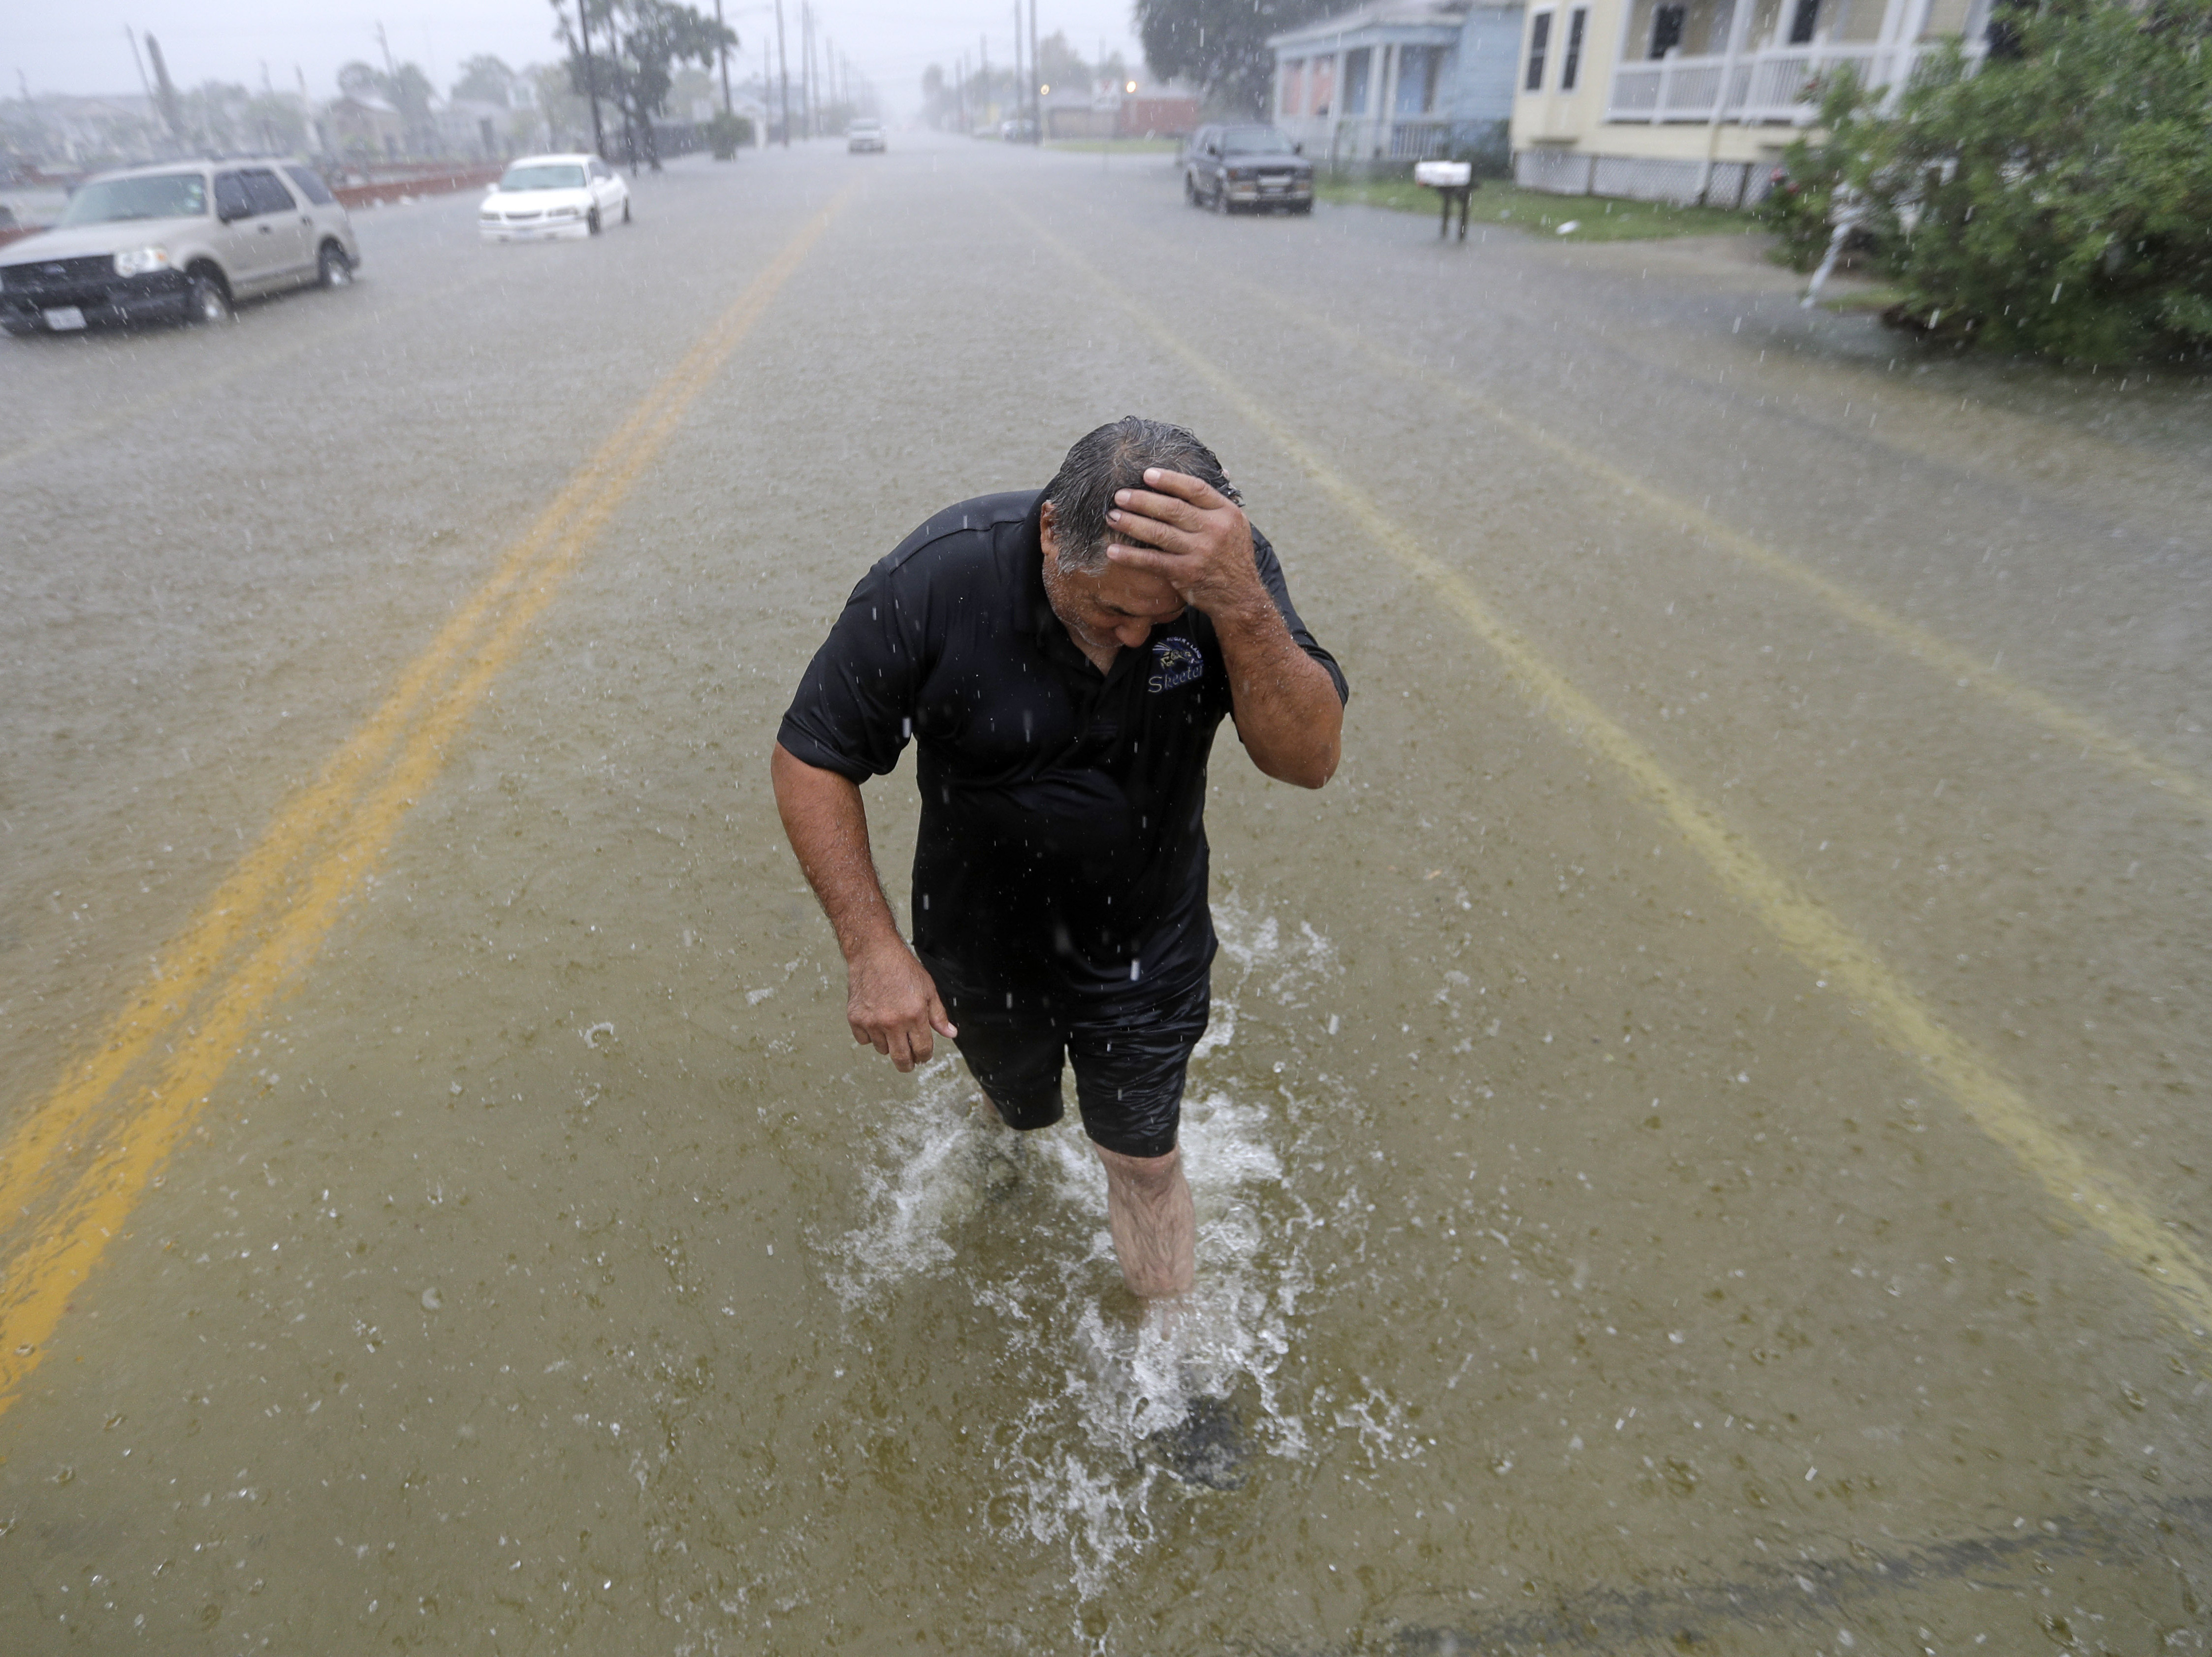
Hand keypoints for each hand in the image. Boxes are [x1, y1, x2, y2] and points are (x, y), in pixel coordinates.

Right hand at [846, 940, 955, 1071]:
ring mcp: (872, 1022)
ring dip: (889, 1045)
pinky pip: (864, 1040)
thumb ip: (939, 1016)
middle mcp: (892, 1022)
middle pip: (901, 1058)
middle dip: (908, 1064)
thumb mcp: (928, 990)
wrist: (874, 953)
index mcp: (915, 1015)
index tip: (923, 1056)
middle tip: (909, 1063)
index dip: (924, 1056)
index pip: (922, 1050)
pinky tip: (876, 1023)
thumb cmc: (903, 969)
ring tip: (892, 1031)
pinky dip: (871, 1036)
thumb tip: (951, 1034)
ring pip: (882, 1049)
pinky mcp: (855, 1019)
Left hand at [1103, 469, 1267, 618]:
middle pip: (1173, 509)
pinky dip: (1131, 556)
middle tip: (1120, 495)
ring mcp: (1200, 552)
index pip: (1195, 489)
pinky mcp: (1186, 573)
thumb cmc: (1232, 555)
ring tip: (1112, 516)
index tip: (1146, 474)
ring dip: (1132, 523)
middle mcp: (1214, 530)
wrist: (1240, 596)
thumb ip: (1217, 503)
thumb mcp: (1235, 524)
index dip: (1170, 480)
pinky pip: (1153, 561)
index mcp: (1227, 512)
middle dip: (1142, 500)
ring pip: (1160, 533)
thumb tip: (1219, 470)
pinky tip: (1113, 550)